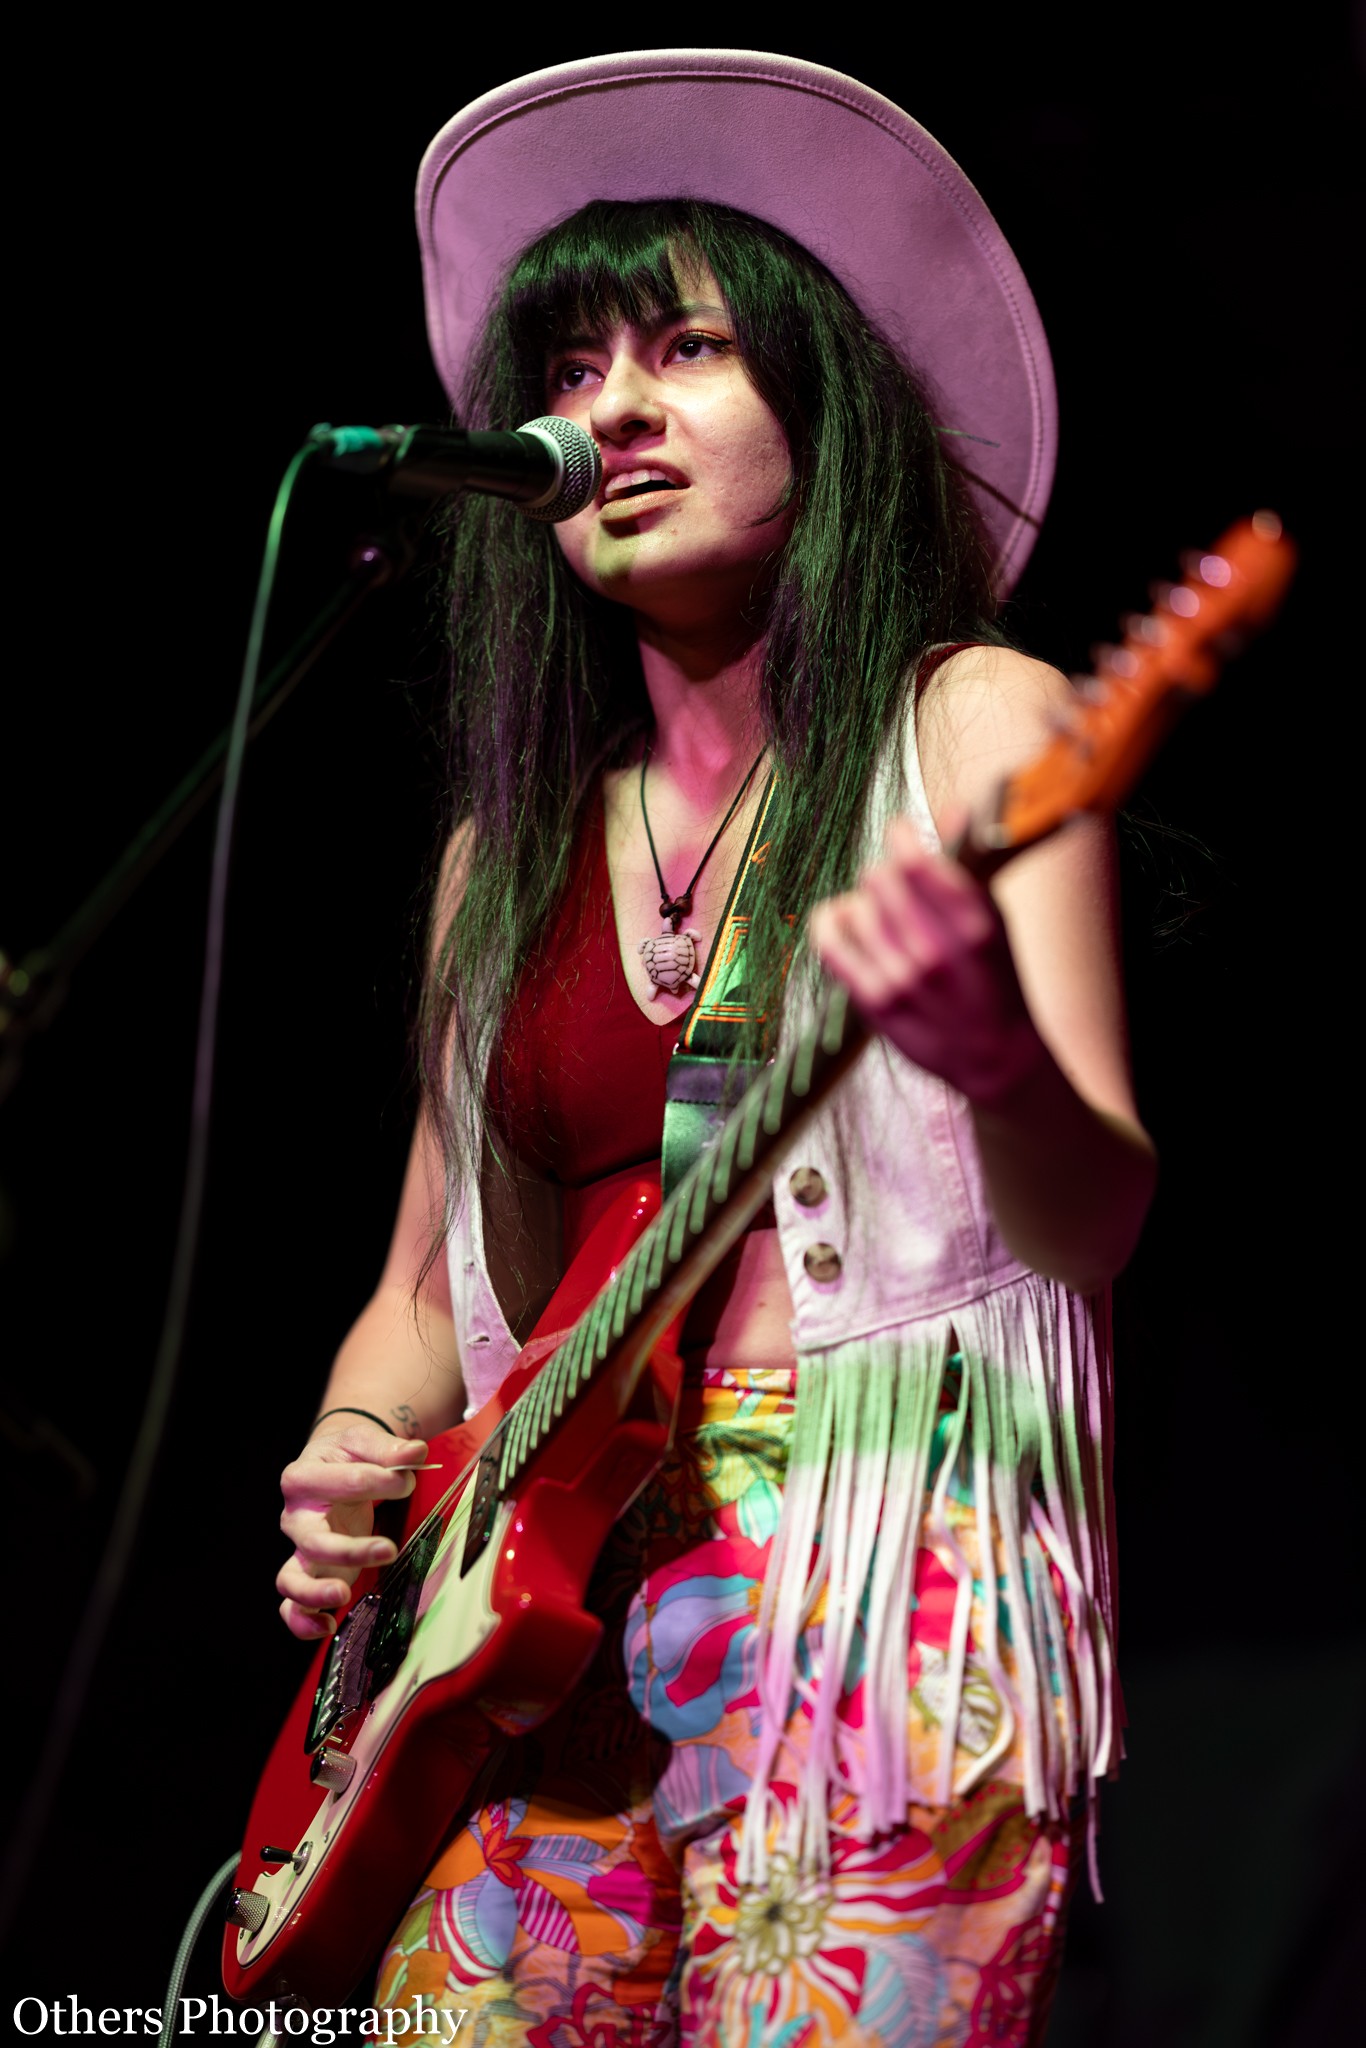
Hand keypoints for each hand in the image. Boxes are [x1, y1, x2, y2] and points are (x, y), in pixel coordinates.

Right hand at [276, 1416, 428, 1640]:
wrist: (330, 1466)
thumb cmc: (346, 1456)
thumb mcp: (362, 1441)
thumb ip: (387, 1449)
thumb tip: (415, 1452)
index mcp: (303, 1477)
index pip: (340, 1483)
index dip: (379, 1482)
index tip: (408, 1481)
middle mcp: (294, 1518)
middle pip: (312, 1540)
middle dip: (349, 1550)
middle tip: (388, 1549)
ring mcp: (299, 1550)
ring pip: (291, 1579)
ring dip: (315, 1592)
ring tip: (343, 1596)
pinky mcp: (309, 1573)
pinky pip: (291, 1606)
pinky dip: (303, 1621)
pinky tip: (328, 1627)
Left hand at [809, 814, 1044, 1105]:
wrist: (998, 1059)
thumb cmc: (1000, 983)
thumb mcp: (998, 921)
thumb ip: (970, 865)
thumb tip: (953, 808)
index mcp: (976, 925)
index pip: (917, 860)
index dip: (902, 836)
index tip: (901, 832)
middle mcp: (937, 951)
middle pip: (879, 877)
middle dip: (886, 872)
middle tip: (894, 882)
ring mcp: (903, 979)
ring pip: (854, 906)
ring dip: (863, 900)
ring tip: (878, 912)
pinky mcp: (875, 1002)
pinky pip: (831, 943)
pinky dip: (830, 922)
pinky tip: (841, 920)